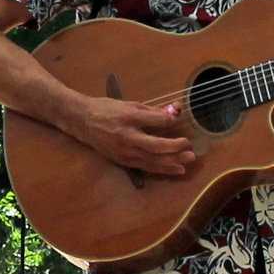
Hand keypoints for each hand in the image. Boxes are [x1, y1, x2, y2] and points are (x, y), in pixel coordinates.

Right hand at [74, 93, 194, 176]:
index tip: (178, 120)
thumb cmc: (107, 110)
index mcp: (128, 118)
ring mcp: (124, 151)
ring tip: (188, 161)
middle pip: (156, 146)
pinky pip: (146, 167)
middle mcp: (127, 137)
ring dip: (173, 162)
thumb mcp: (129, 104)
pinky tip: (176, 169)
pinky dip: (162, 169)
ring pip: (153, 160)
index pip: (155, 121)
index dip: (170, 122)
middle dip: (175, 148)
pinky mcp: (123, 161)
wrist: (83, 121)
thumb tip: (174, 113)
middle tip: (190, 148)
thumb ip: (152, 111)